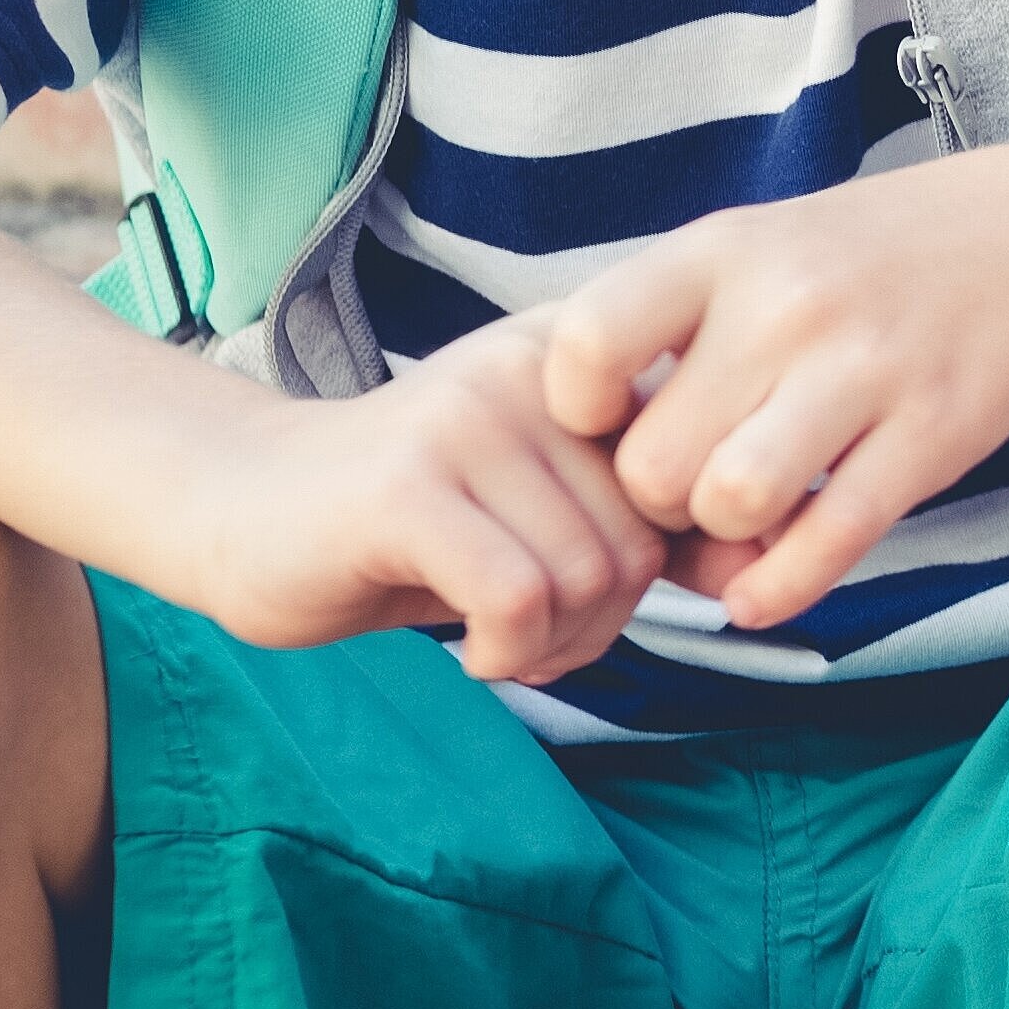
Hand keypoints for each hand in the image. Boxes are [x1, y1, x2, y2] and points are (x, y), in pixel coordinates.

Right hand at [184, 316, 672, 685]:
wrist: (245, 508)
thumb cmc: (420, 522)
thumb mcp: (552, 510)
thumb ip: (653, 527)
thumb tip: (763, 570)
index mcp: (587, 357)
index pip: (699, 472)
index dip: (670, 563)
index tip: (605, 595)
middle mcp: (538, 367)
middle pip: (644, 537)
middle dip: (604, 621)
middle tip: (539, 637)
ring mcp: (468, 419)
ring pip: (587, 574)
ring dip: (555, 645)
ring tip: (501, 641)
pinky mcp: (408, 487)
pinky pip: (517, 598)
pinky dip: (507, 651)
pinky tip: (468, 649)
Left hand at [538, 151, 1008, 630]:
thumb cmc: (854, 267)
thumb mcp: (750, 253)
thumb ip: (661, 340)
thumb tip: (587, 476)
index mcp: (726, 250)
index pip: (587, 344)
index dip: (577, 410)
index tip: (613, 419)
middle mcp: (792, 302)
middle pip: (654, 461)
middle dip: (660, 498)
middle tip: (691, 483)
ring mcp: (868, 367)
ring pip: (731, 504)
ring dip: (723, 538)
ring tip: (744, 515)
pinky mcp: (933, 434)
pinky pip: (828, 544)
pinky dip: (780, 588)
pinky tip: (767, 584)